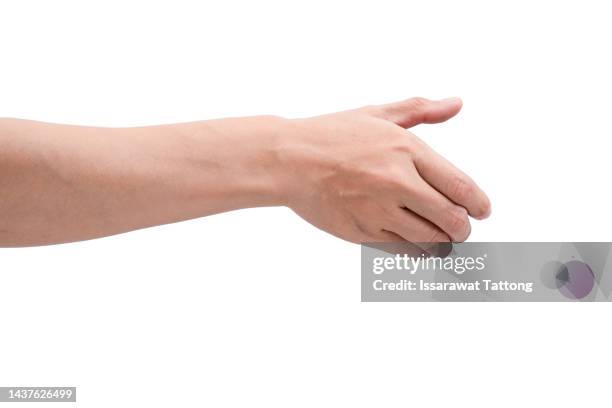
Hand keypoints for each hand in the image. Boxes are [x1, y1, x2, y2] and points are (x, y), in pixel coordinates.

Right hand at [277, 97, 490, 243]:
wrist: (287, 160)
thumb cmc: (331, 135)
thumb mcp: (377, 114)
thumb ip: (420, 110)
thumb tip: (456, 104)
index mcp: (405, 150)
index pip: (459, 186)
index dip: (478, 204)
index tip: (483, 211)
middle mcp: (396, 182)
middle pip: (451, 219)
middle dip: (463, 228)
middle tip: (461, 228)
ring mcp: (378, 211)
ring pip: (429, 240)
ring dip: (443, 244)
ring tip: (442, 240)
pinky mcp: (360, 232)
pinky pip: (401, 250)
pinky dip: (417, 252)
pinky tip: (418, 247)